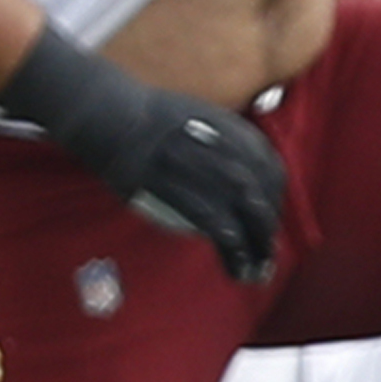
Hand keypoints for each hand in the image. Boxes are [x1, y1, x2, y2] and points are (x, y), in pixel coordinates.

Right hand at [0, 26, 284, 284]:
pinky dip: (233, 247)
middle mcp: (219, 143)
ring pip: (246, 208)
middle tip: (265, 251)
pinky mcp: (171, 185)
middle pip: (261, 189)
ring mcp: (197, 164)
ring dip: (258, 242)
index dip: (274, 194)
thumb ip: (215, 140)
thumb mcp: (189, 115)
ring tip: (257, 269)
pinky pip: (213, 222)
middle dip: (268, 224)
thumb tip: (232, 172)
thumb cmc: (139, 117)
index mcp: (227, 126)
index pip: (268, 163)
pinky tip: (237, 267)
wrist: (106, 112)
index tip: (267, 215)